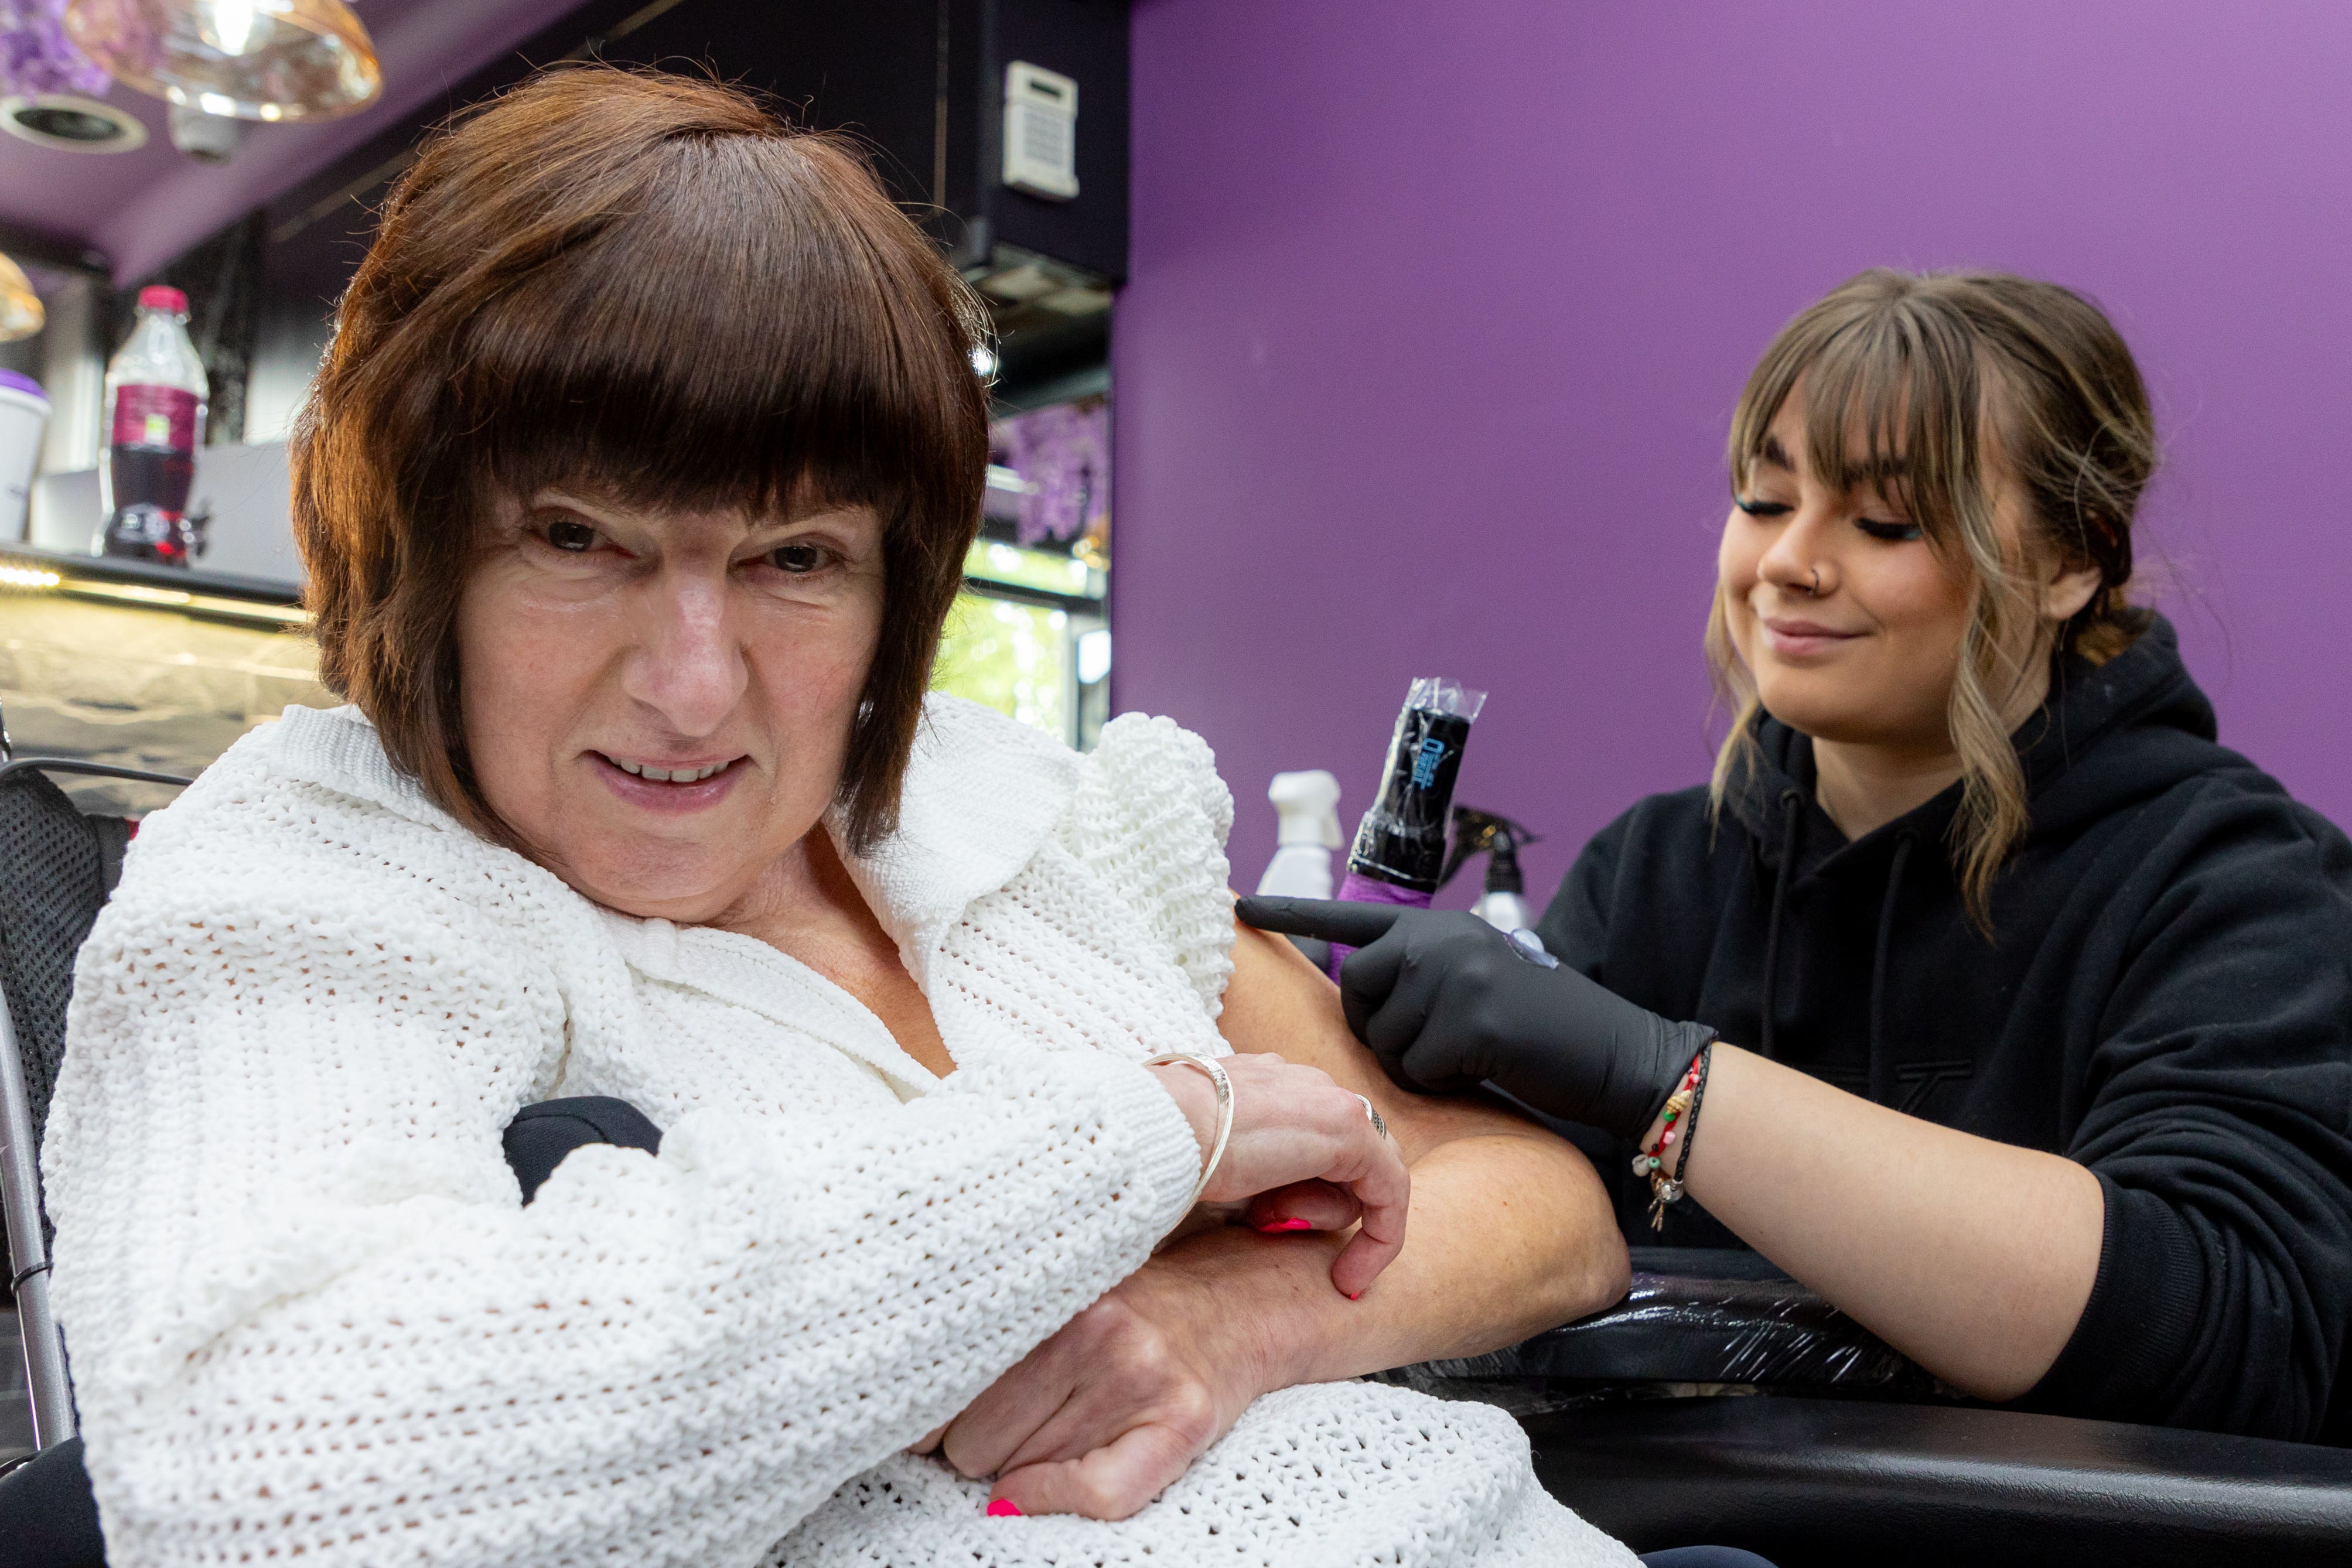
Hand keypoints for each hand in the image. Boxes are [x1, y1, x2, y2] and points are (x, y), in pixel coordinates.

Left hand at [918, 1234, 1274, 1518]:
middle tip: (1019, 1419)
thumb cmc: (1124, 1312)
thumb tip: (908, 1430)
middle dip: (979, 1444)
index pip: (942, 1385)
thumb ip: (980, 1343)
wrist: (1234, 1303)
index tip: (937, 1413)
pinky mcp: (1181, 1419)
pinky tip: (1046, 1487)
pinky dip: (1056, 1501)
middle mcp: (1091, 1326)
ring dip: (1020, 1468)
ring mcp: (1138, 1373)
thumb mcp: (1047, 1303)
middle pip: (970, 1441)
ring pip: (1016, 1473)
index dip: (931, 1414)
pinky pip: (1096, 1494)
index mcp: (1043, 1290)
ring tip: (1057, 1430)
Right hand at [1145, 1051, 1405, 1297]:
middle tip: (1266, 1230)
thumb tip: (1241, 1205)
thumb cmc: (1160, 1156)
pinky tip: (1350, 1278)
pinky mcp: (1349, 1127)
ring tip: (1265, 1223)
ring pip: (1360, 1174)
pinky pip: (1388, 1189)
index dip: (1303, 1191)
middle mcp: (1301, 1083)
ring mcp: (1328, 1099)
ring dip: (1322, 1216)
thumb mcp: (1204, 1164)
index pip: (1307, 1137)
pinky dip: (1379, 1237)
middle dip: (1313, 1203)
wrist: (1156, 1131)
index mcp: (1263, 1085)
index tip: (1274, 1230)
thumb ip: (1238, 1171)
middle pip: (1341, 1157)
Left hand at [1233, 897, 1712, 1141]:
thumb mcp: (1475, 982)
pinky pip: (1414, 1068)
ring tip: (1469, 1054)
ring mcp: (1454, 973)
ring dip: (1415, 1062)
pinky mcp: (1469, 1017)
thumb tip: (1363, 993)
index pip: (1351, 919)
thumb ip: (1422, 976)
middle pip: (1354, 991)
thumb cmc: (1539, 1032)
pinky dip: (1441, 1082)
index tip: (1240, 907)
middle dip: (1376, 1029)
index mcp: (1438, 927)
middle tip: (1431, 1045)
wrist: (1614, 1053)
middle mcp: (1440, 938)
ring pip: (1382, 1037)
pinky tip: (1482, 1069)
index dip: (1292, 915)